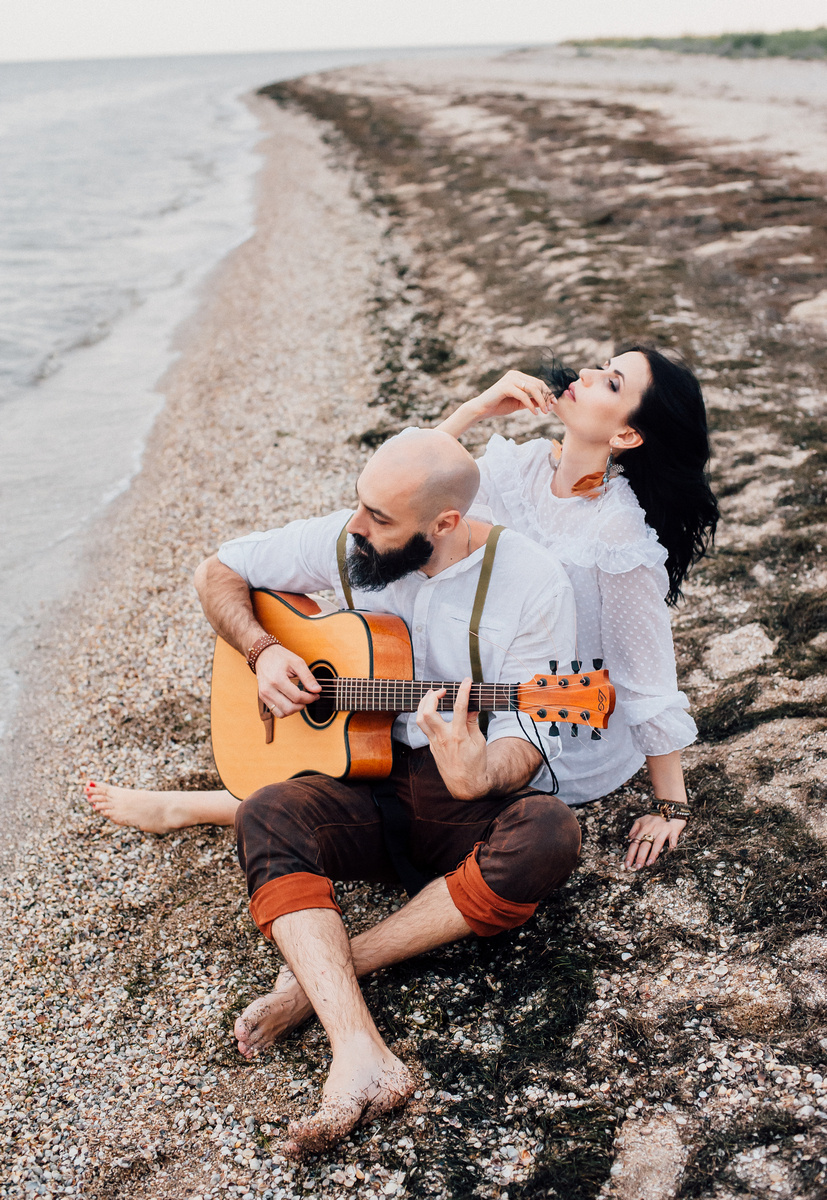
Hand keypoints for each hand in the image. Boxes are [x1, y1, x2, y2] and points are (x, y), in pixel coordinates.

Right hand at [255, 644, 320, 718]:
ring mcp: (264, 695)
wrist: (263, 654)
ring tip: (300, 700)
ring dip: (294, 709)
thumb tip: (317, 690)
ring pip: (282, 713)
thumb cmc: (279, 657)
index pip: (297, 697)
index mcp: (277, 679)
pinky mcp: (263, 697)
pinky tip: (291, 701)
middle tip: (309, 698)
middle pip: (289, 708)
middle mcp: (268, 689)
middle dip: (303, 705)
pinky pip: (276, 711)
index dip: (310, 698)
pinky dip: (286, 710)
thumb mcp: (297, 662)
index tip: (315, 694)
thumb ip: (308, 677)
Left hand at [416, 678, 488, 798]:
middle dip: (432, 696)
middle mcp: (443, 738)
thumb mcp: (479, 741)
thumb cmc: (475, 763)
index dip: (463, 691)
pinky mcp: (431, 746)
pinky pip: (423, 728)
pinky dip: (426, 716)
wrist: (465, 784)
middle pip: (428, 713)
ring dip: (423, 704)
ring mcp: (435, 743)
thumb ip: (473, 722)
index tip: (466, 681)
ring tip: (432, 696)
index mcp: (459, 736)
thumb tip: (471, 706)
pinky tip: (432, 711)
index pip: (459, 707)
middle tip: (442, 690)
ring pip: (420, 719)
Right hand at [469, 370, 552, 419]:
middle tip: (550, 409)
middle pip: (537, 384)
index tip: (554, 404)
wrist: (482, 409)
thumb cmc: (499, 406)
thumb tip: (545, 403)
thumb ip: (531, 401)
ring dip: (541, 401)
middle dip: (546, 397)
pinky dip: (530, 405)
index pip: (538, 382)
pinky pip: (523, 395)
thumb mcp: (519, 404)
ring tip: (544, 412)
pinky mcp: (506, 386)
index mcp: (518, 376)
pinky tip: (535, 413)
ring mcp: (510, 379)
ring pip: (532, 388)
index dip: (547, 393)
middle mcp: (515, 374)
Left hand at [624, 814, 685, 870]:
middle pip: (644, 845)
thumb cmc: (654, 817)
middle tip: (636, 867)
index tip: (627, 864)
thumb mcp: (641, 820)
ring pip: (657, 843)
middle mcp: (652, 830)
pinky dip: (672, 842)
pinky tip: (671, 848)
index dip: (630, 854)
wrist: (669, 808)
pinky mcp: (673, 830)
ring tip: (649, 863)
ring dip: (653, 853)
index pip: (635, 843)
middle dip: (640, 857)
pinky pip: (673, 837)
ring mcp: (663, 830)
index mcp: (643, 829)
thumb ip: (634, 830)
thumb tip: (629, 840)